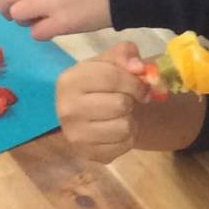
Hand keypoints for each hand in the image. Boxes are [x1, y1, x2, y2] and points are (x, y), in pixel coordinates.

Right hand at [55, 42, 151, 162]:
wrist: (92, 112)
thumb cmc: (102, 83)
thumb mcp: (110, 61)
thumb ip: (125, 54)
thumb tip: (138, 67)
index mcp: (69, 80)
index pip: (112, 77)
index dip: (135, 81)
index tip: (142, 86)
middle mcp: (66, 109)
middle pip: (120, 104)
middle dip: (131, 101)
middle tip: (128, 100)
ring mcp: (75, 135)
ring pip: (124, 127)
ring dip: (131, 120)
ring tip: (121, 114)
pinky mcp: (87, 154)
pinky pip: (124, 146)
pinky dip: (128, 138)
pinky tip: (118, 129)